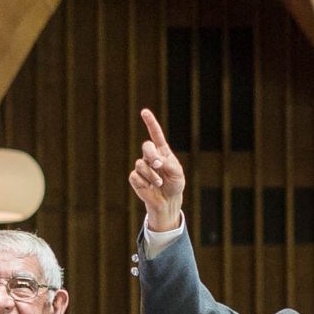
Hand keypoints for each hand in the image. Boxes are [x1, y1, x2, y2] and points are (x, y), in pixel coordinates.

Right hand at [129, 109, 186, 231]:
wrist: (168, 201)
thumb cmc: (174, 184)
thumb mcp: (177, 173)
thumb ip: (169, 164)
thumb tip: (157, 161)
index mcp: (162, 151)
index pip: (155, 134)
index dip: (150, 122)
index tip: (144, 112)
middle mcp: (150, 157)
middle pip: (146, 146)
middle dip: (151, 154)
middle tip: (158, 164)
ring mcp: (142, 167)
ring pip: (141, 164)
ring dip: (152, 175)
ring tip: (160, 183)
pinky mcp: (136, 178)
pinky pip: (136, 176)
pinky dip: (145, 183)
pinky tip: (150, 188)